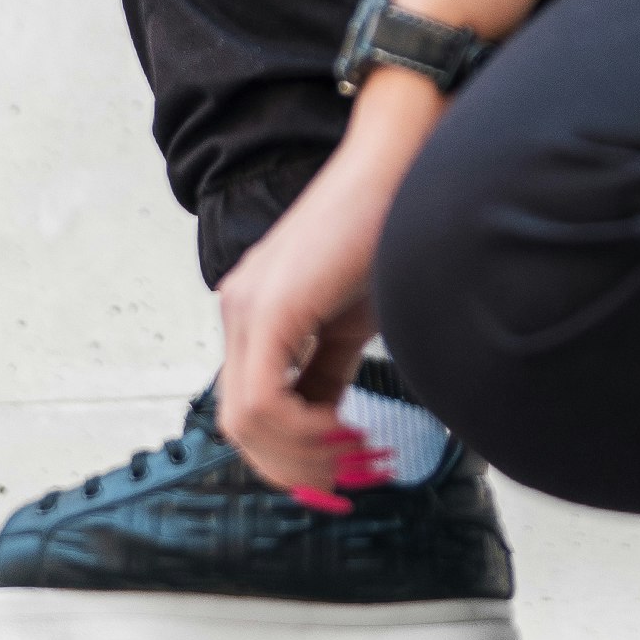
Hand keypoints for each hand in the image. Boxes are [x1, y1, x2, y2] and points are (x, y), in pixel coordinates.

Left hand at [215, 66, 445, 500]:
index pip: (249, 407)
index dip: (288, 451)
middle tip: (344, 473)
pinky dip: (300, 429)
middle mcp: (238, 308)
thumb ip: (327, 370)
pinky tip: (341, 424)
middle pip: (238, 425)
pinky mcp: (269, 308)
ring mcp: (247, 307)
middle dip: (292, 463)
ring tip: (350, 449)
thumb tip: (327, 424)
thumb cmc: (385, 230)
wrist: (401, 166)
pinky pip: (262, 402)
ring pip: (244, 421)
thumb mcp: (350, 319)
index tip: (337, 466)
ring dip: (299, 452)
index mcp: (255, 310)